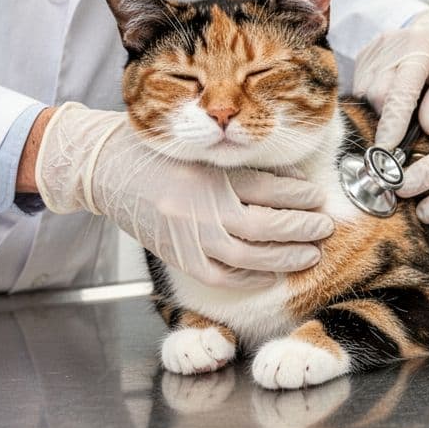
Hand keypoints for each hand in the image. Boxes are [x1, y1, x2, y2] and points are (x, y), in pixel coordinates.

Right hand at [36, 103, 332, 287]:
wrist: (104, 169)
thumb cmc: (152, 153)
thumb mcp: (198, 149)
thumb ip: (237, 166)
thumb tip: (289, 184)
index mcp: (208, 174)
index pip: (266, 188)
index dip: (299, 195)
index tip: (317, 197)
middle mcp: (200, 207)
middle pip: (265, 224)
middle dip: (302, 228)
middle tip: (324, 227)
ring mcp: (188, 236)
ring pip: (249, 255)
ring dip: (285, 256)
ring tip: (310, 253)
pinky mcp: (177, 257)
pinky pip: (221, 275)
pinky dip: (250, 278)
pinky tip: (271, 274)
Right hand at [353, 3, 428, 148]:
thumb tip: (427, 129)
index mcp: (419, 50)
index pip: (400, 92)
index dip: (392, 123)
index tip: (386, 148)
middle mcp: (391, 45)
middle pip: (377, 95)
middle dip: (389, 116)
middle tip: (409, 122)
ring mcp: (374, 48)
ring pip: (364, 92)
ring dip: (381, 107)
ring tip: (404, 102)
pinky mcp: (363, 53)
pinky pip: (359, 86)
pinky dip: (372, 97)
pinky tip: (391, 92)